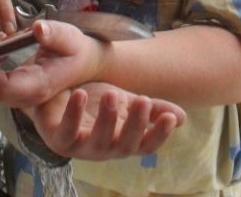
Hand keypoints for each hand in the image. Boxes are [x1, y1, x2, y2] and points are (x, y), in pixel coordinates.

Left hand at [0, 20, 107, 105]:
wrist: (85, 62)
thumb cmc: (77, 49)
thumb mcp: (70, 37)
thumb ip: (54, 34)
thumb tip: (37, 28)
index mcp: (39, 86)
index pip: (4, 88)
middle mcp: (27, 95)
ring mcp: (21, 94)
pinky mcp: (17, 86)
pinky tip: (0, 43)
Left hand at [26, 83, 185, 159]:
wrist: (58, 92)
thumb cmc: (93, 101)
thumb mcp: (124, 101)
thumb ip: (151, 108)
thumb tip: (182, 117)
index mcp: (122, 140)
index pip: (146, 144)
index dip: (159, 135)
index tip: (170, 118)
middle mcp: (104, 148)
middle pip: (124, 145)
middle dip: (135, 124)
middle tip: (143, 100)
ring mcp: (80, 146)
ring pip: (97, 142)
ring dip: (107, 119)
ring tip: (113, 94)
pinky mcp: (58, 138)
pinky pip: (66, 131)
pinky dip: (74, 115)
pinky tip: (81, 95)